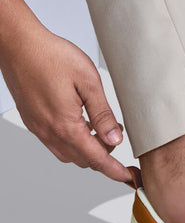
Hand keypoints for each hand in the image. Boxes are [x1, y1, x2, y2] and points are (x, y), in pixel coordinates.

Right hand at [0, 27, 130, 181]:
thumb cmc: (51, 56)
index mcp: (65, 125)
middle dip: (104, 156)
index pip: (96, 158)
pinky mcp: (33, 120)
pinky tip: (82, 124)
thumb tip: (115, 139)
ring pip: (69, 154)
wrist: (18, 44)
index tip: (128, 177)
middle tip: (117, 135)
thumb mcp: (89, 82)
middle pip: (83, 159)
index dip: (114, 170)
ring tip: (102, 128)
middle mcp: (49, 131)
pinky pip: (56, 143)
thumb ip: (103, 114)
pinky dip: (73, 141)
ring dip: (88, 149)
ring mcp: (38, 127)